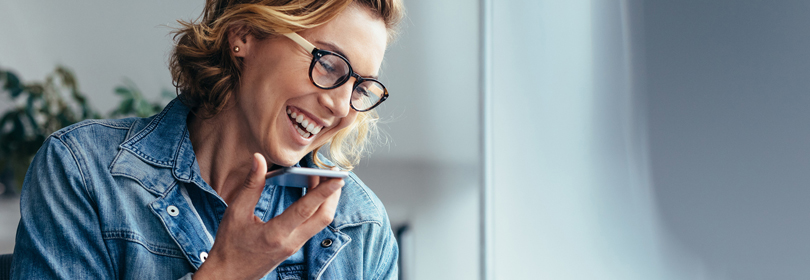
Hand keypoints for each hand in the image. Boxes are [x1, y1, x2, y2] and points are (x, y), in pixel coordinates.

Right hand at [193, 153, 342, 279]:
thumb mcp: (235, 213)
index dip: (324, 192)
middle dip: (333, 194)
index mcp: (276, 234)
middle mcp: (291, 242)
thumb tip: (258, 159)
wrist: (229, 276)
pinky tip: (312, 193)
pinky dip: (317, 207)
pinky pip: (313, 225)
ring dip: (327, 200)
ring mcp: (295, 246)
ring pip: (321, 222)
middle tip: (335, 172)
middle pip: (324, 217)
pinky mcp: (295, 246)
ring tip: (325, 178)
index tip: (338, 178)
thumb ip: (251, 185)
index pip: (306, 209)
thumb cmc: (229, 245)